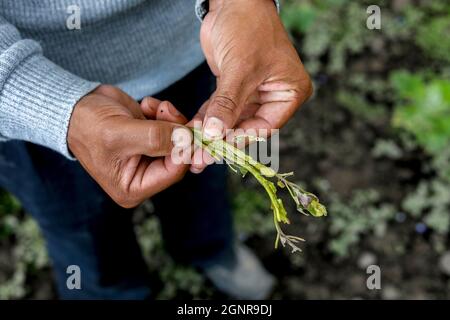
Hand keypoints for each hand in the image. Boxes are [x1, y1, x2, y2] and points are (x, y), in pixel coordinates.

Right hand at [68, 85, 191, 207]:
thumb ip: (156, 138)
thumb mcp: (120, 133)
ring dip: (171, 119)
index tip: (191, 127)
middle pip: (179, 156)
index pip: (173, 172)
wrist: (75, 106)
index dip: (185, 150)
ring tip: (154, 106)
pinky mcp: (152, 138)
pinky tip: (147, 104)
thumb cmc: (88, 125)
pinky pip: (171, 127)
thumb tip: (188, 139)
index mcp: (134, 187)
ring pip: (178, 139)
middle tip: (168, 110)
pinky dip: (164, 113)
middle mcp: (144, 176)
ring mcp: (149, 156)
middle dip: (178, 131)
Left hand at [190, 0, 312, 172]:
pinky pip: (219, 110)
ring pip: (230, 122)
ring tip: (190, 152)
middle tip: (198, 159)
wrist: (233, 1)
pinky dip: (205, 120)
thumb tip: (214, 135)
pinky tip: (190, 132)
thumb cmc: (247, 27)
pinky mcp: (234, 89)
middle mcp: (273, 96)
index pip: (264, 126)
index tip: (216, 151)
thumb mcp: (240, 68)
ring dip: (210, 135)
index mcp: (288, 93)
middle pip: (246, 128)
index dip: (239, 140)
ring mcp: (253, 94)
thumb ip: (228, 103)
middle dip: (221, 142)